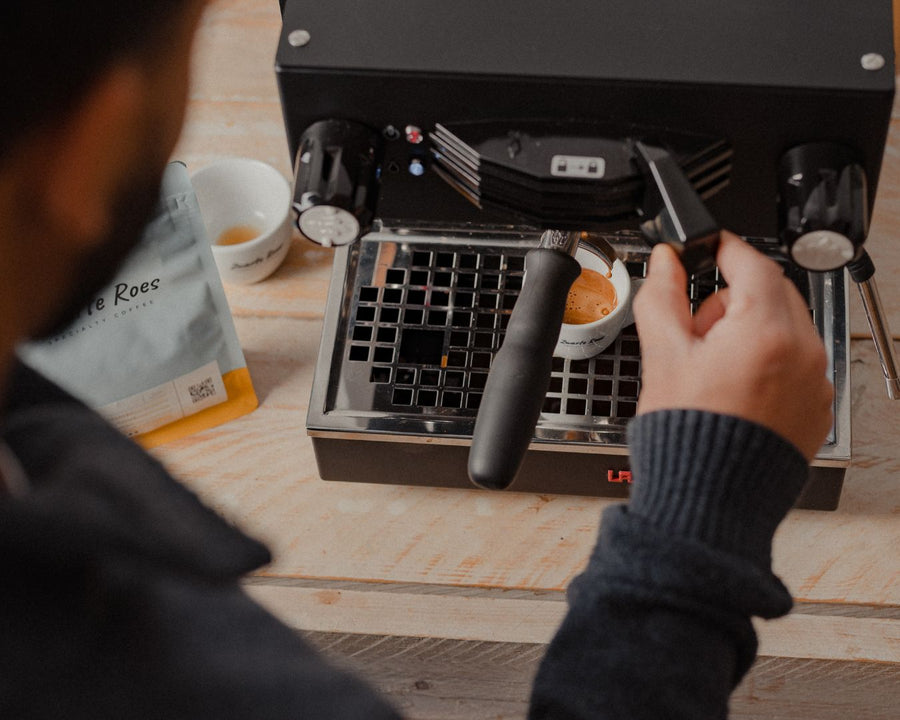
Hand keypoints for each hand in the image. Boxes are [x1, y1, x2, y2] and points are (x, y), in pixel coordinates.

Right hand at [633, 232, 833, 460]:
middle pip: (772, 293)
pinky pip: (797, 363)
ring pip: (786, 328)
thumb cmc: (688, 437)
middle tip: (697, 326)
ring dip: (751, 329)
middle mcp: (803, 354)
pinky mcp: (816, 407)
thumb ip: (662, 297)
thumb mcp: (663, 356)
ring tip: (712, 366)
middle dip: (733, 297)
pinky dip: (769, 361)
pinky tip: (734, 389)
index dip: (724, 249)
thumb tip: (667, 262)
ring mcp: (814, 383)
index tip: (708, 248)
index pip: (752, 264)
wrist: (709, 500)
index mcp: (766, 333)